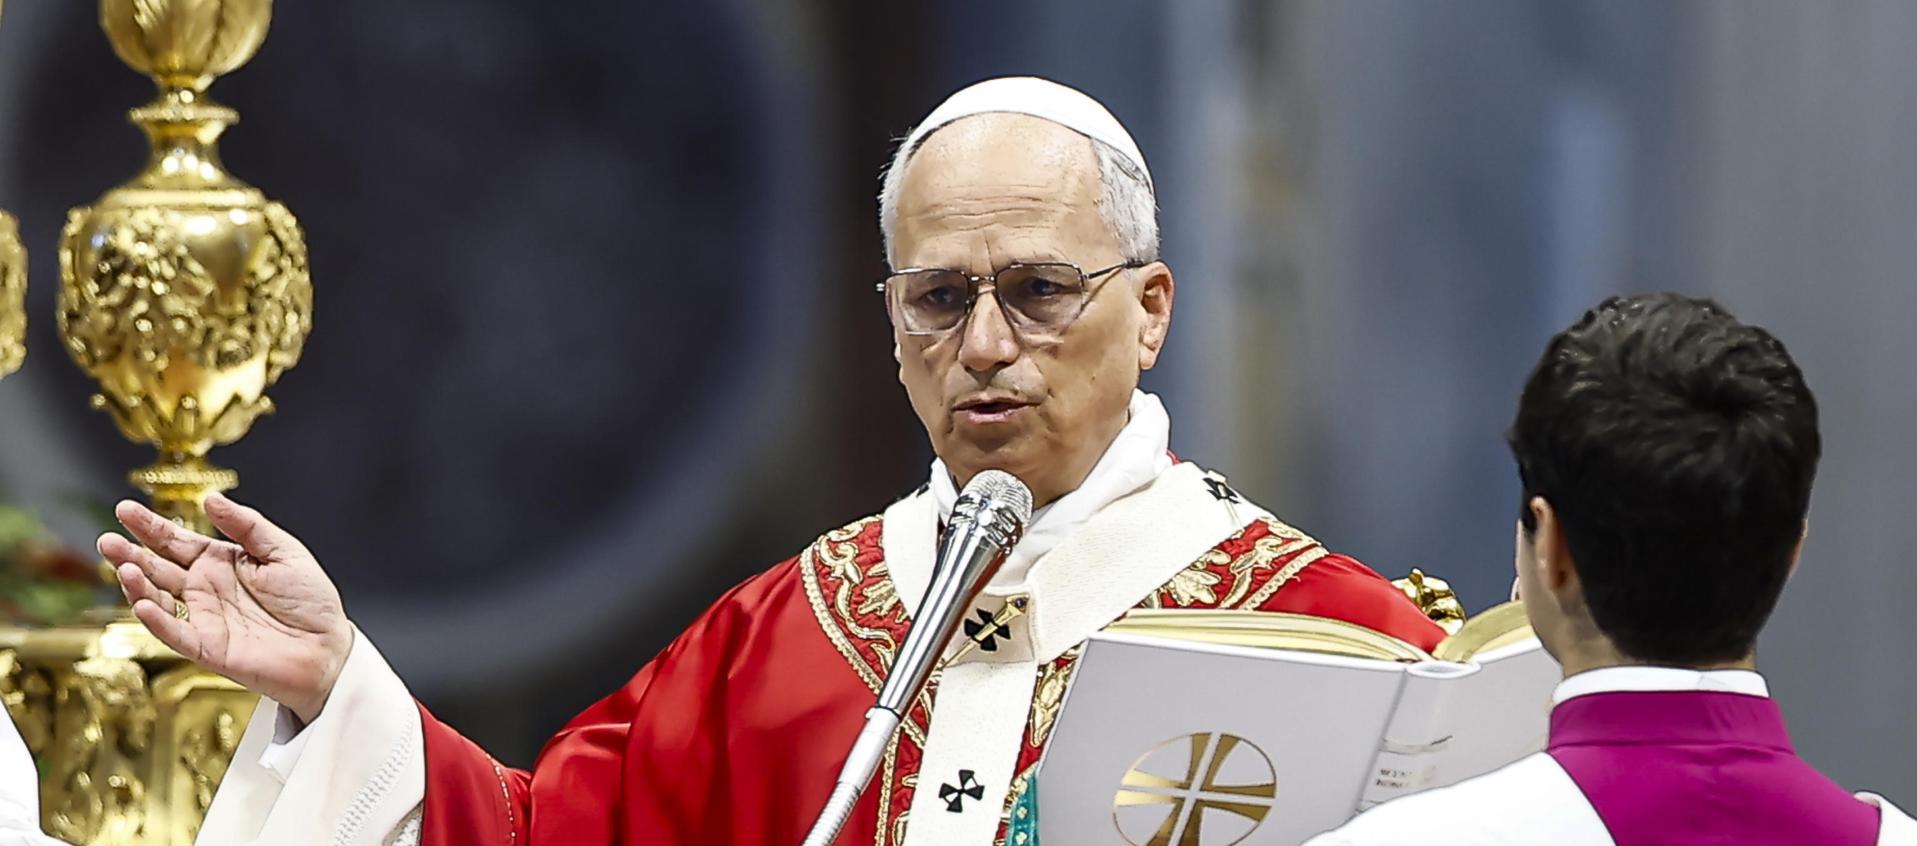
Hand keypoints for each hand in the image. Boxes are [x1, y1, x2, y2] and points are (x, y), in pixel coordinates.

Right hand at [100, 493, 352, 723]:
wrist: (328, 647)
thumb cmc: (311, 601)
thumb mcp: (284, 551)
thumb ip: (248, 526)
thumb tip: (212, 499)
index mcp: (221, 563)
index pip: (177, 541)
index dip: (150, 526)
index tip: (124, 509)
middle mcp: (206, 589)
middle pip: (158, 568)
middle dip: (130, 553)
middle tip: (107, 539)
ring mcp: (203, 618)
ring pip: (159, 599)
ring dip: (138, 584)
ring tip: (123, 566)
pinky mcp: (207, 647)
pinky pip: (175, 633)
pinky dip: (157, 619)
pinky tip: (143, 603)